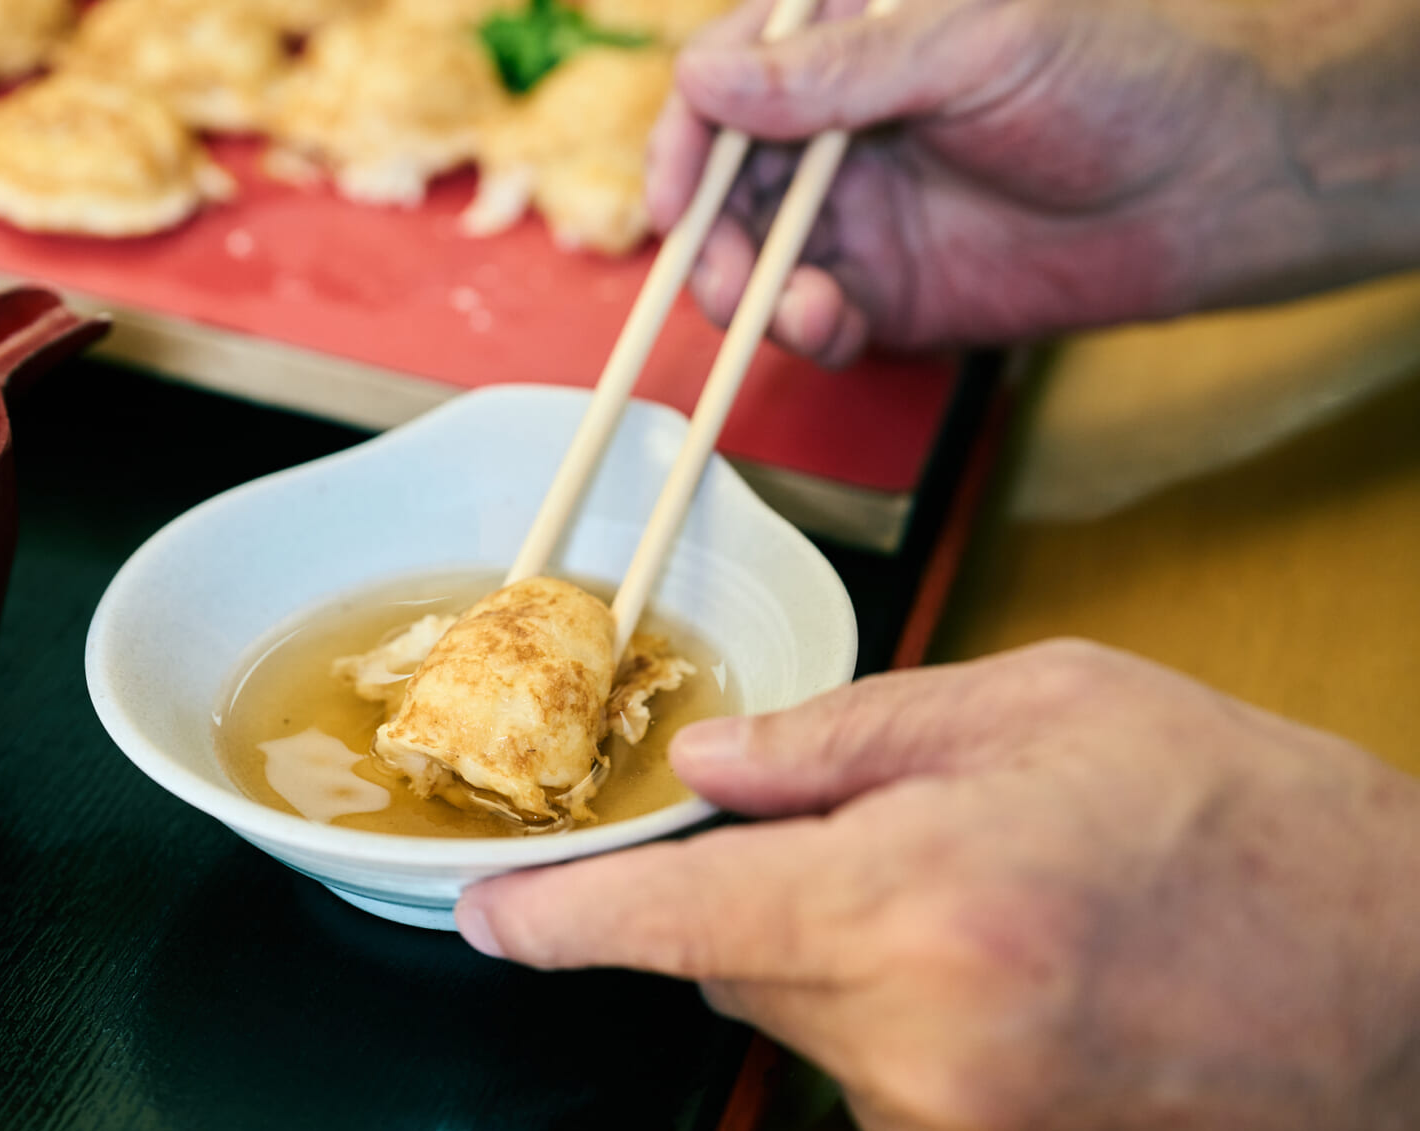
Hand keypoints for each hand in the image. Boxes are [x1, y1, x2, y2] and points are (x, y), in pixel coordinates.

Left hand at [456, 640, 1419, 1130]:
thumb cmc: (1271, 839)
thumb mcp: (1063, 710)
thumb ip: (853, 737)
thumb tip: (713, 764)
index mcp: (922, 905)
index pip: (674, 925)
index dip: (562, 919)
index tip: (487, 917)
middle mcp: (922, 1060)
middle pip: (749, 980)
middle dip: (797, 915)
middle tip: (933, 868)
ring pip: (829, 1057)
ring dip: (883, 997)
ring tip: (1037, 950)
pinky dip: (939, 1076)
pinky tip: (1060, 1035)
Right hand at [647, 0, 1419, 365]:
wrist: (1217, 184)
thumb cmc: (1119, 76)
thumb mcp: (973, 43)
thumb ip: (838, 71)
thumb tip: (709, 83)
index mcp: (849, 37)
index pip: (727, 79)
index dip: (686, 138)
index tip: (676, 192)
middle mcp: (838, 124)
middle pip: (722, 178)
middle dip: (707, 230)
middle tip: (719, 270)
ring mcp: (859, 211)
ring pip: (753, 254)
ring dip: (746, 288)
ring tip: (787, 306)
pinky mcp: (889, 290)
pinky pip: (811, 316)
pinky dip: (802, 329)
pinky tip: (828, 326)